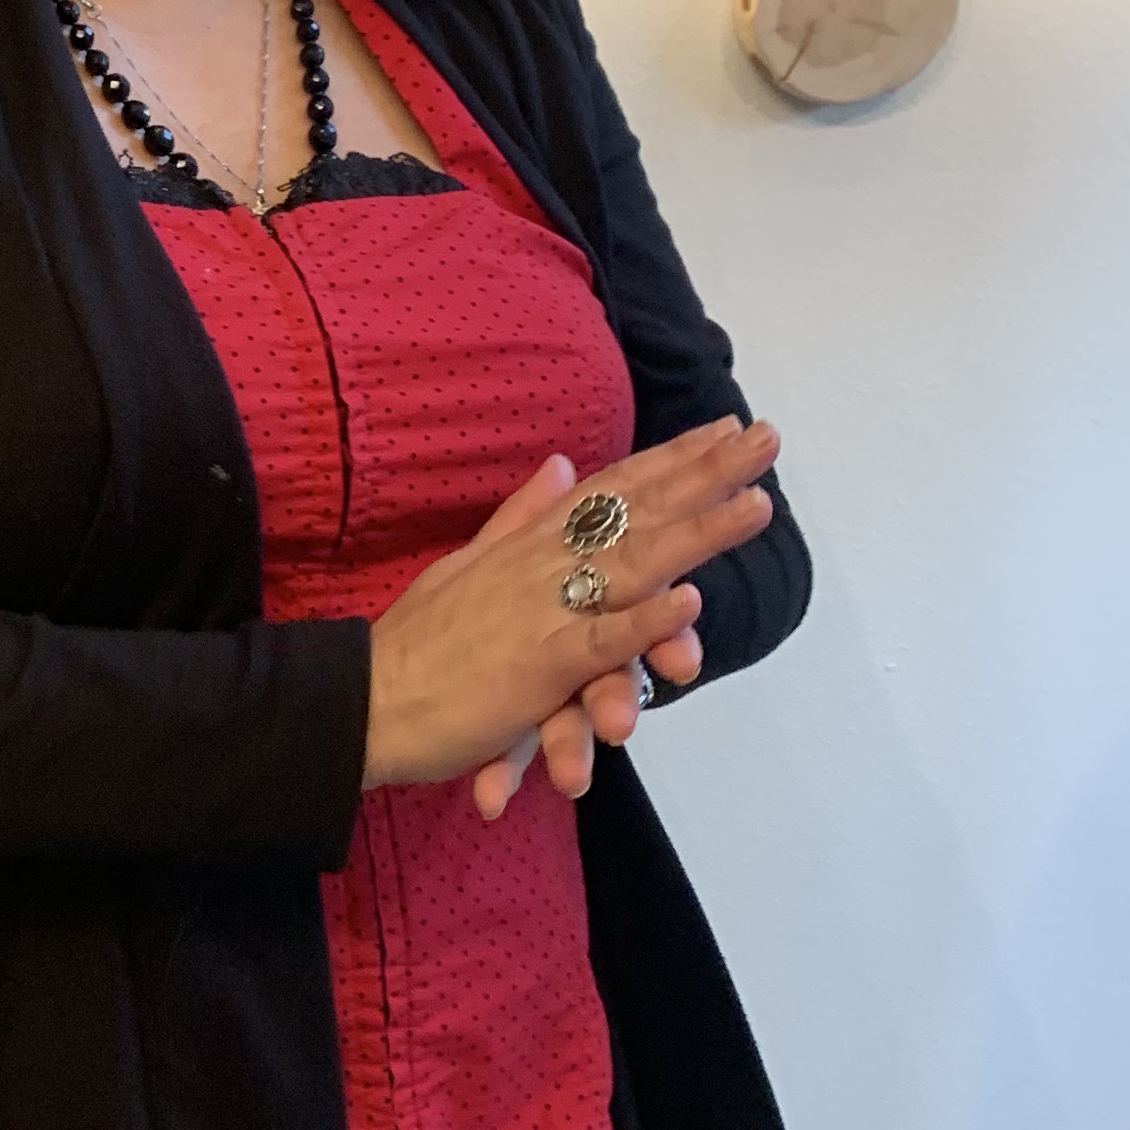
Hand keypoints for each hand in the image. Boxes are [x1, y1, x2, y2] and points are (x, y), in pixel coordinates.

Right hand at [362, 421, 777, 796]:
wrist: (362, 699)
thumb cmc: (416, 646)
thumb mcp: (469, 565)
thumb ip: (518, 519)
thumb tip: (559, 468)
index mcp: (528, 545)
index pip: (612, 489)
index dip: (669, 458)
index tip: (722, 430)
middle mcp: (541, 564)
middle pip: (637, 510)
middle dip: (706, 475)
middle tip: (767, 439)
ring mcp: (543, 610)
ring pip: (632, 564)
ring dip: (697, 532)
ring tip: (756, 504)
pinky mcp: (538, 664)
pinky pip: (597, 640)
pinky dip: (644, 622)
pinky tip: (690, 601)